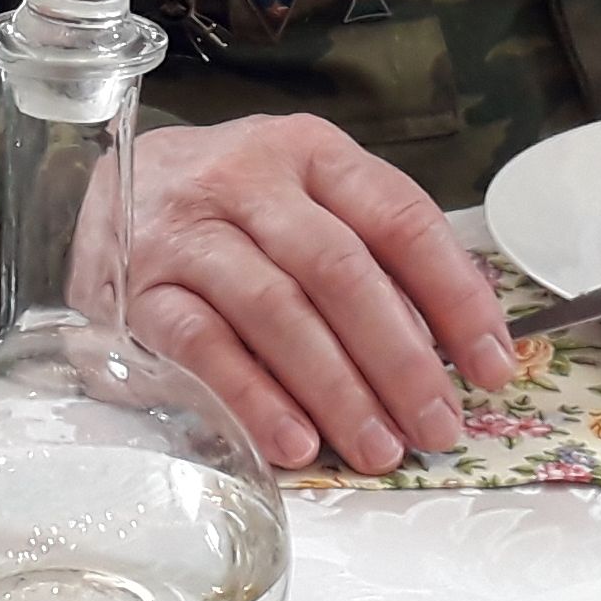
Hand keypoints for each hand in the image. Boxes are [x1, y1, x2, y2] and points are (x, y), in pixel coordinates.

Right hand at [81, 113, 516, 474]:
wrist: (108, 187)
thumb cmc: (232, 206)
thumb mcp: (305, 200)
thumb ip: (372, 258)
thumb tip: (455, 347)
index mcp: (308, 153)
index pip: (399, 219)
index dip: (455, 296)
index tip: (492, 366)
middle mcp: (247, 182)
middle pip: (339, 270)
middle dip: (399, 357)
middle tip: (438, 426)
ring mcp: (187, 234)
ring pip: (276, 310)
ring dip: (335, 388)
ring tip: (378, 447)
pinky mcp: (137, 290)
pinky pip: (203, 347)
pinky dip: (253, 398)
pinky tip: (294, 442)